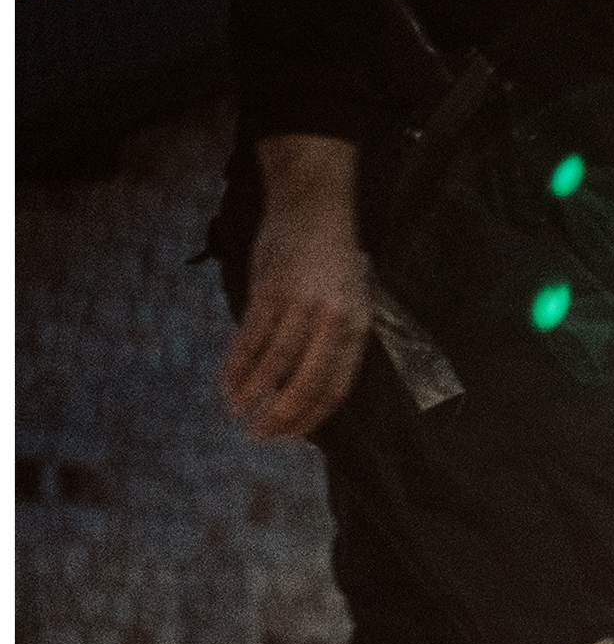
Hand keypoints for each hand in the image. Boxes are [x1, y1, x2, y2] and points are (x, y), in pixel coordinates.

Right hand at [222, 135, 371, 440]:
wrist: (313, 206)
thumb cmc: (336, 258)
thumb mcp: (355, 299)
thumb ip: (341, 340)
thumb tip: (319, 386)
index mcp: (356, 327)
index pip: (337, 386)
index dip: (314, 416)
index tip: (297, 437)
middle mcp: (329, 321)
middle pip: (304, 382)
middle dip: (282, 416)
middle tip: (263, 436)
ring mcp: (296, 307)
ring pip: (272, 364)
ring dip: (252, 395)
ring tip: (240, 413)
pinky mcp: (266, 293)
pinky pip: (248, 339)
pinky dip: (236, 367)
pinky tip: (227, 385)